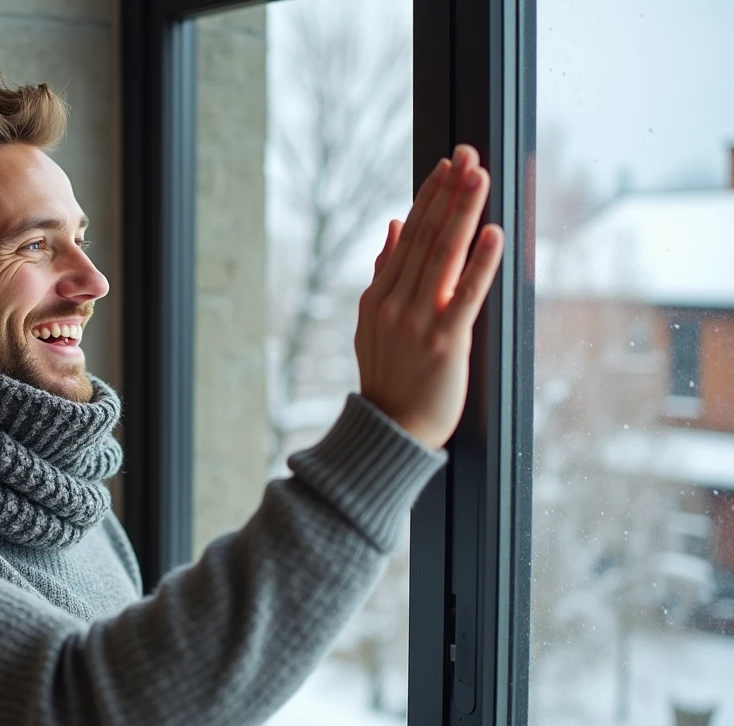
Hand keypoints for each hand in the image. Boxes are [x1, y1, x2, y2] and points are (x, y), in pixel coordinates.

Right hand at [354, 144, 503, 449]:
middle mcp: (395, 303)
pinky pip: (465, 294)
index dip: (429, 197)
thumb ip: (385, 274)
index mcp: (377, 296)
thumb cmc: (389, 378)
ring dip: (463, 213)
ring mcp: (417, 322)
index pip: (408, 236)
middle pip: (426, 237)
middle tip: (468, 154)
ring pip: (444, 256)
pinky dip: (480, 262)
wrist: (391, 430)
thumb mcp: (372, 323)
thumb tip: (394, 226)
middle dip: (449, 193)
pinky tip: (492, 234)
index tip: (447, 164)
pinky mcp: (444, 343)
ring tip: (479, 177)